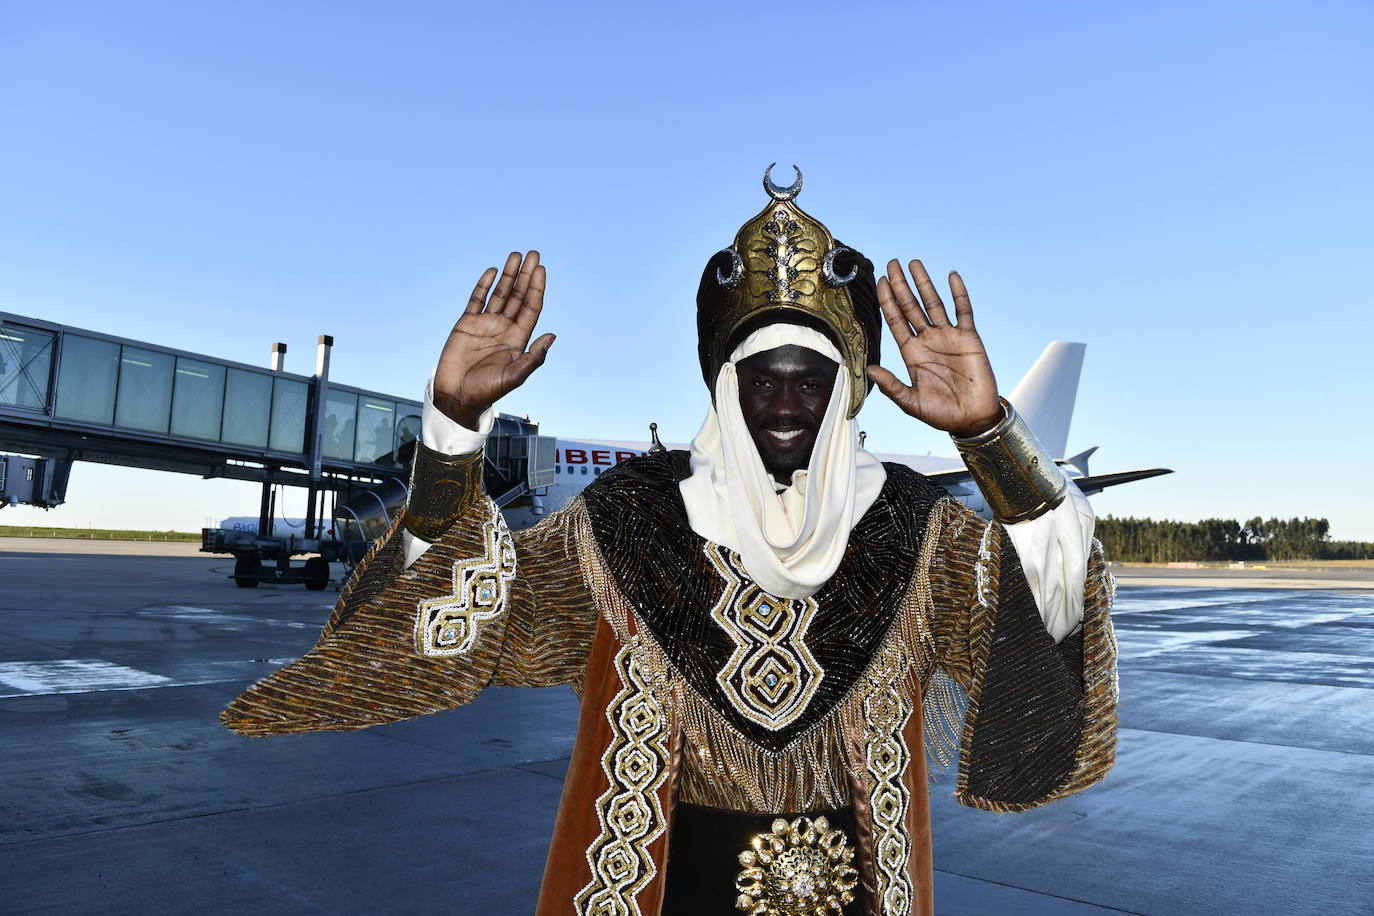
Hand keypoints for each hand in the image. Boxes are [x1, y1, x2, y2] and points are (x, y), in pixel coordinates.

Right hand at [432, 251, 554, 428]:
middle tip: (533, 254)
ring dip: (508, 275)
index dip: (536, 288)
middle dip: (526, 275)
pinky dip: (484, 285)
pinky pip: (477, 300)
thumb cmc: (487, 391)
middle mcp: (504, 328)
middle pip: (518, 295)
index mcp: (518, 339)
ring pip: (500, 294)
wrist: (456, 396)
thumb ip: (533, 357)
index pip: (531, 307)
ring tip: (516, 255)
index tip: (541, 270)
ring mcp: (485, 324)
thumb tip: (552, 335)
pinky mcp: (466, 323)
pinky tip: (493, 271)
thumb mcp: (514, 377)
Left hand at [865, 259, 1002, 437]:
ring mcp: (948, 337)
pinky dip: (958, 293)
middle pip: (911, 306)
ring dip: (924, 283)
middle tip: (892, 263)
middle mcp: (928, 340)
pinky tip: (951, 276)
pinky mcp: (969, 338)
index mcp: (912, 353)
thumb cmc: (941, 414)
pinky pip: (963, 311)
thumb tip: (869, 369)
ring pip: (934, 303)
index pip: (896, 320)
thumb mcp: (911, 403)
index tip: (880, 281)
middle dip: (901, 285)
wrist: (972, 419)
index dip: (887, 301)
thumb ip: (891, 386)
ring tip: (914, 263)